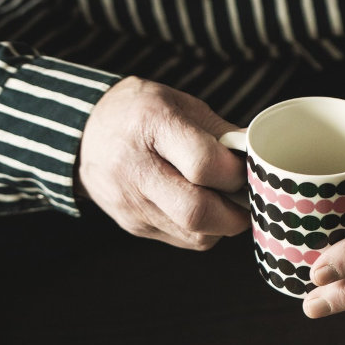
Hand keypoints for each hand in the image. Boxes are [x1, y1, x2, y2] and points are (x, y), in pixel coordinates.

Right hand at [76, 76, 247, 248]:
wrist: (83, 134)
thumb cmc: (141, 113)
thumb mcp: (180, 105)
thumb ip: (222, 132)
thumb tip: (261, 157)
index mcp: (151, 124)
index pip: (203, 164)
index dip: (235, 174)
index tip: (245, 170)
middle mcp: (135, 168)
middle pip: (197, 212)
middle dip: (235, 212)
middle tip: (245, 198)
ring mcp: (131, 203)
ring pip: (195, 234)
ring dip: (222, 224)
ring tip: (223, 200)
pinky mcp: (133, 226)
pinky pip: (182, 239)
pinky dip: (203, 229)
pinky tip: (201, 207)